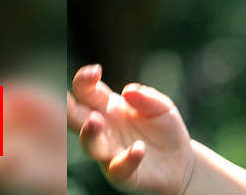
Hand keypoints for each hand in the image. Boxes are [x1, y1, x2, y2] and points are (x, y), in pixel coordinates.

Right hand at [67, 63, 195, 194]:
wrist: (180, 162)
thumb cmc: (165, 129)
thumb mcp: (162, 107)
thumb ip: (146, 97)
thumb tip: (128, 90)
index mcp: (108, 108)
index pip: (87, 92)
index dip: (85, 80)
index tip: (96, 71)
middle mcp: (104, 129)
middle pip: (76, 118)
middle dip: (68, 108)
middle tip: (66, 100)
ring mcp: (109, 152)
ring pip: (90, 145)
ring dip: (89, 134)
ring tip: (96, 122)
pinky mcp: (122, 174)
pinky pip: (118, 167)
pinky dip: (127, 158)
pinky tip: (138, 149)